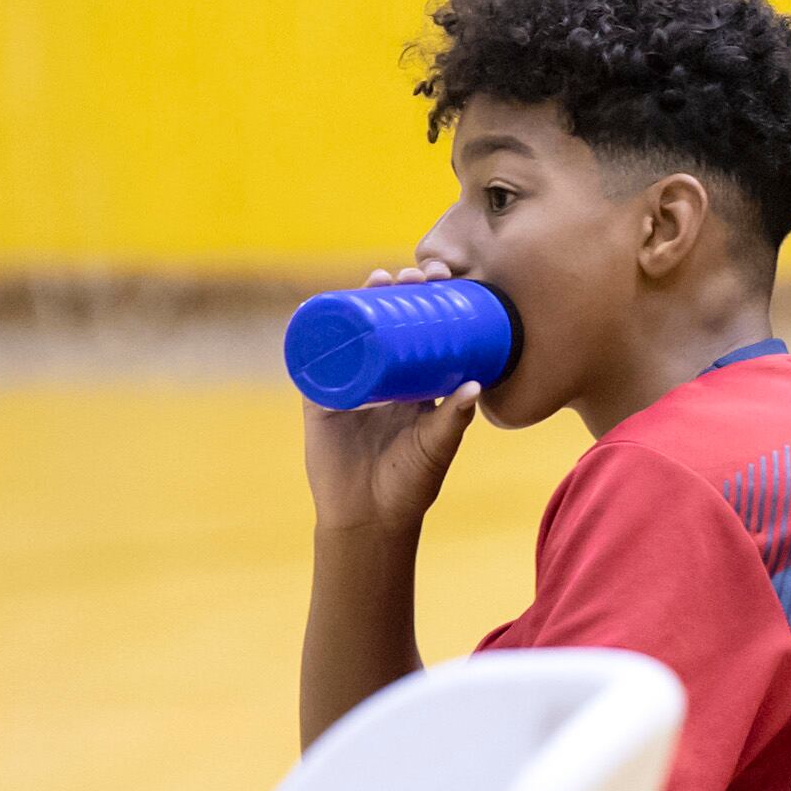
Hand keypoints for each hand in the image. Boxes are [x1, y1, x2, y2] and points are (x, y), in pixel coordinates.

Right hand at [302, 264, 480, 533]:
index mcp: (415, 380)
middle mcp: (383, 374)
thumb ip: (453, 418)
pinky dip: (316, 332)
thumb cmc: (410, 481)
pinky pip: (316, 360)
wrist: (369, 516)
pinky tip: (321, 306)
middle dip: (401, 290)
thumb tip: (474, 386)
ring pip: (355, 330)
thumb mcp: (437, 445)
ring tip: (381, 278)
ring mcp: (349, 383)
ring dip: (363, 298)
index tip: (445, 277)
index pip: (423, 328)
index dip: (431, 300)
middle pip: (388, 320)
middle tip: (417, 273)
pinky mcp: (320, 398)